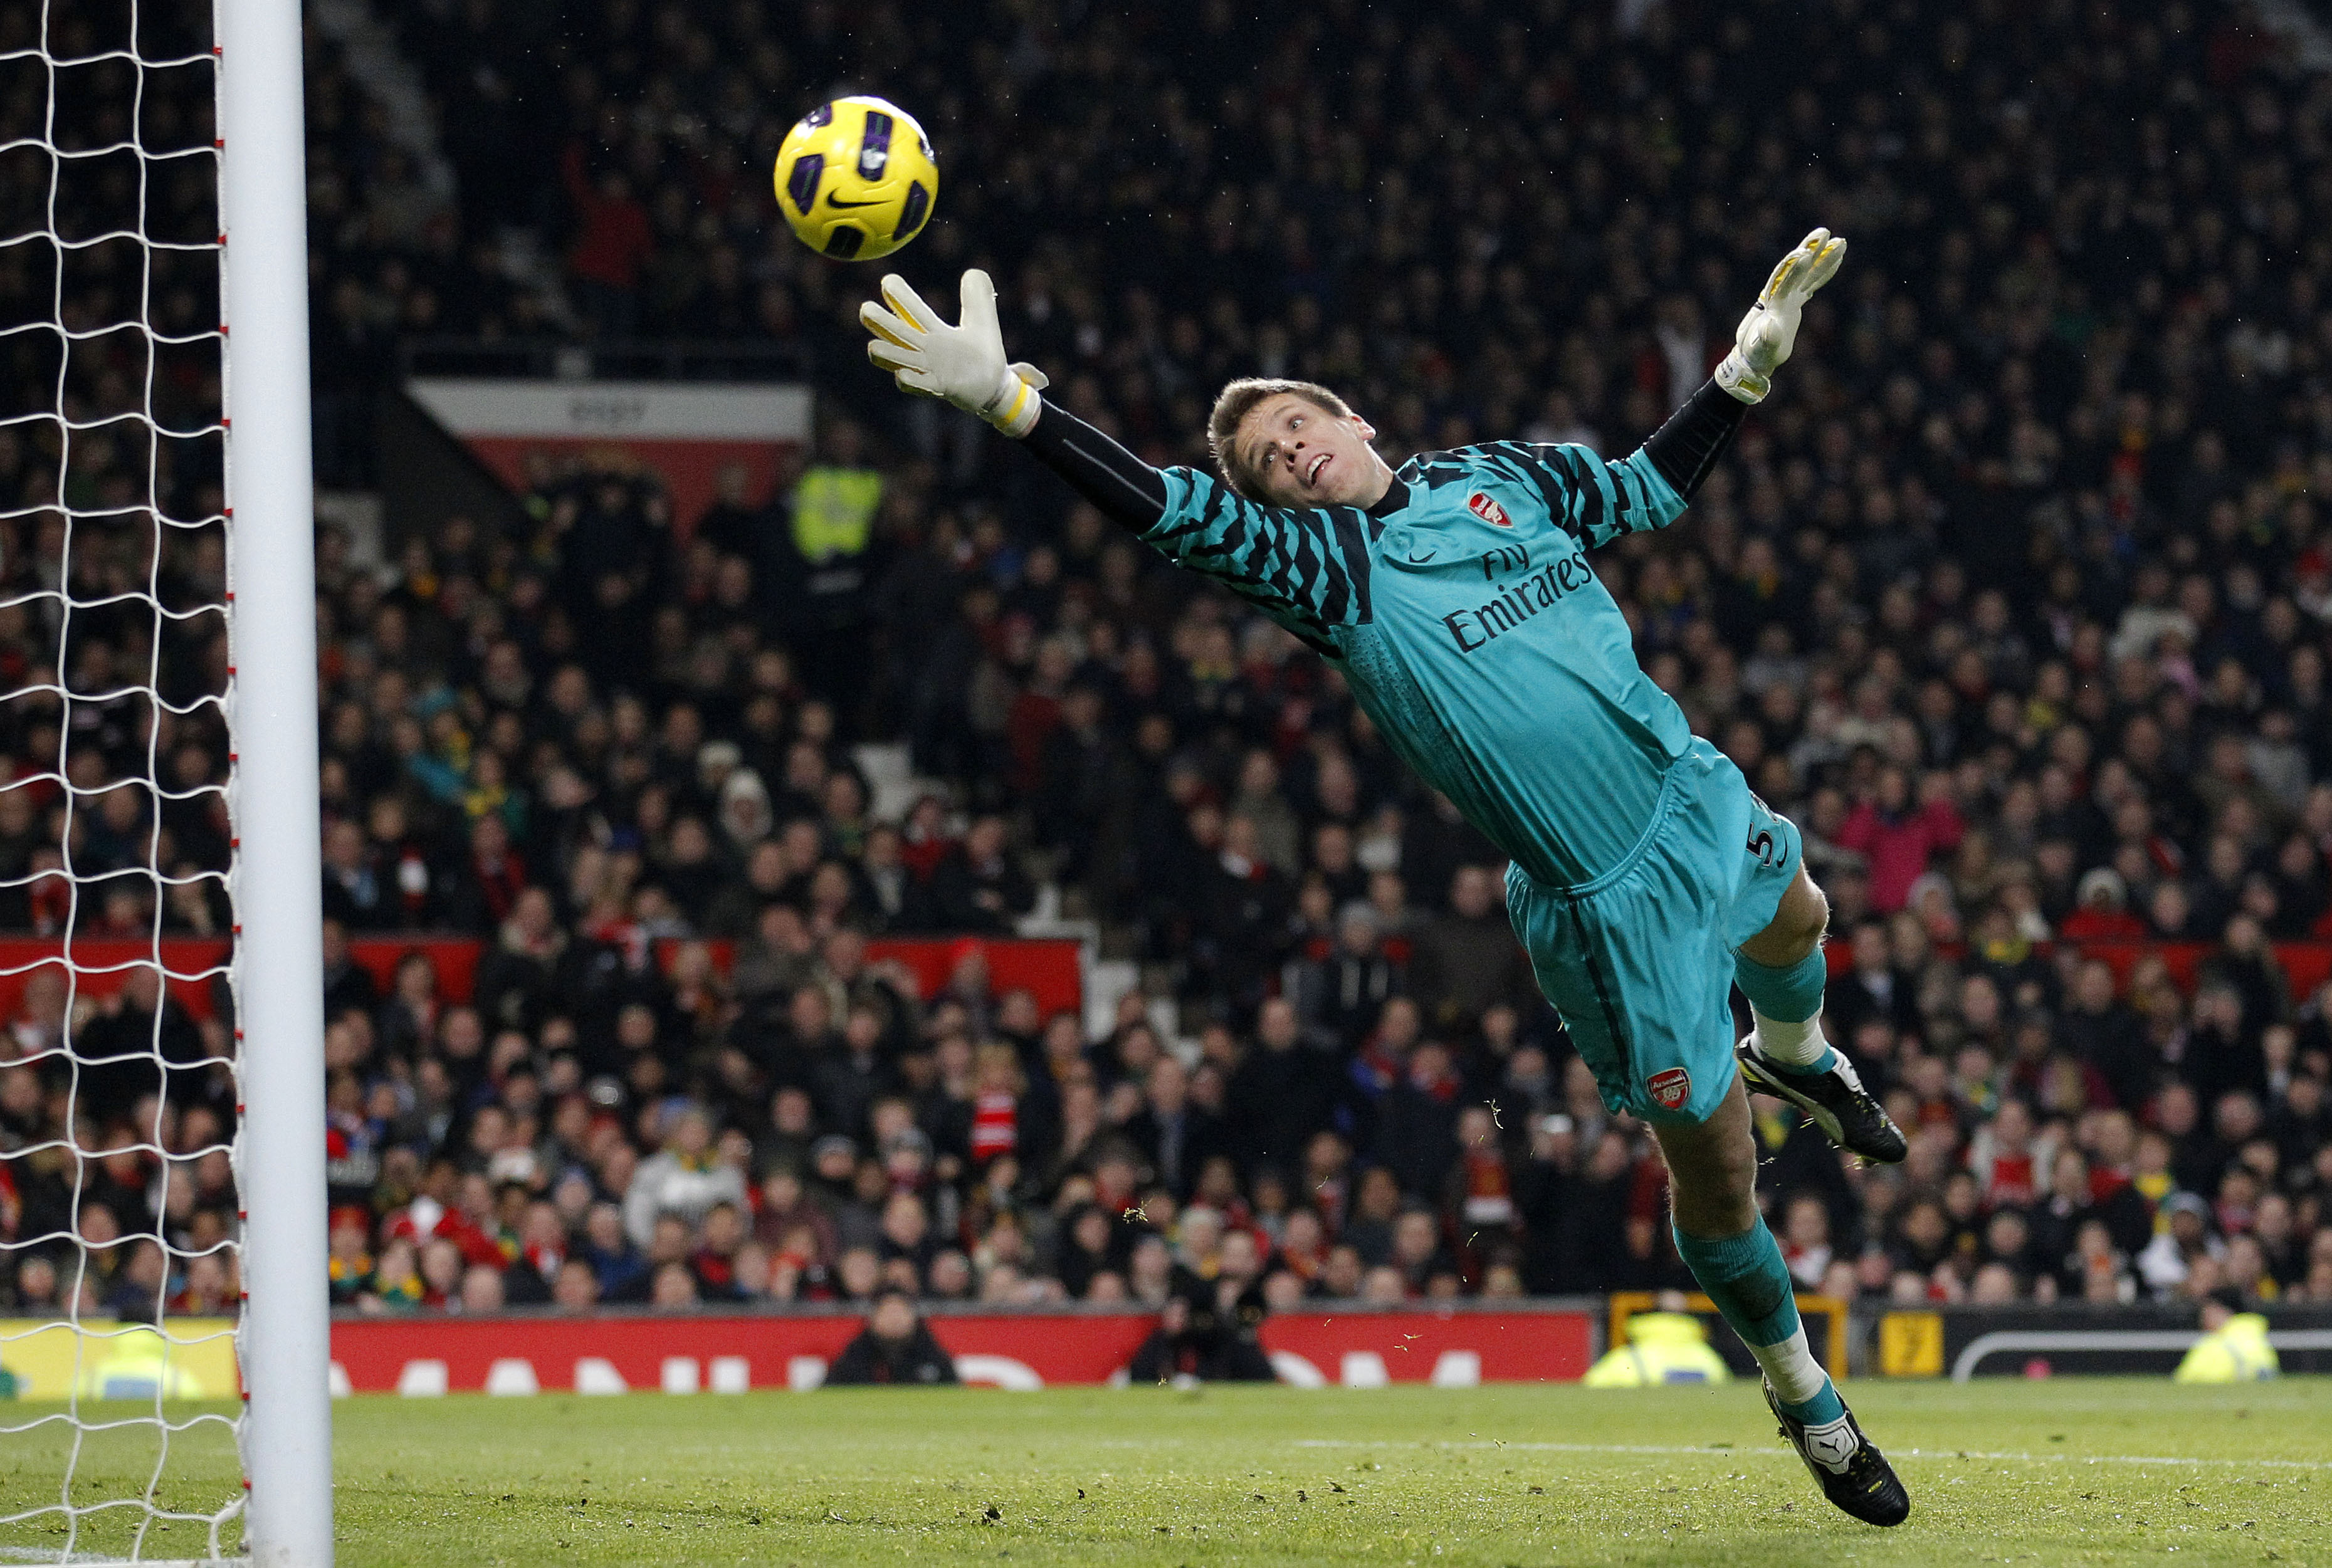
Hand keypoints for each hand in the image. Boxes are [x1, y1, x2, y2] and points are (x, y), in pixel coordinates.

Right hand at [859, 268, 1049, 435]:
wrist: (995, 388)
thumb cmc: (984, 355)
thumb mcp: (982, 320)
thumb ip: (977, 296)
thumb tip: (973, 272)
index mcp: (933, 331)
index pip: (910, 309)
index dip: (898, 295)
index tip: (888, 282)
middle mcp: (925, 350)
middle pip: (894, 332)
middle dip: (878, 321)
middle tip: (865, 309)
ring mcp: (930, 369)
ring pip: (898, 359)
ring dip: (886, 353)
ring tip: (872, 348)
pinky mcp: (941, 387)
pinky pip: (919, 385)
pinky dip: (910, 380)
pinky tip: (901, 375)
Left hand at [1715, 227, 1846, 403]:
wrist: (1754, 356)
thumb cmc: (1758, 355)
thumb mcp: (1761, 350)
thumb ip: (1766, 339)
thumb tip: (1769, 327)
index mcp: (1772, 305)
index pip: (1784, 283)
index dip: (1794, 270)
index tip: (1804, 254)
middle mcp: (1780, 295)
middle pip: (1796, 269)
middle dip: (1809, 251)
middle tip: (1823, 233)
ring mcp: (1789, 296)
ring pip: (1807, 272)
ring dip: (1822, 256)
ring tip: (1840, 241)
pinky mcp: (1795, 301)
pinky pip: (1812, 282)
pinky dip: (1824, 271)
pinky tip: (1838, 258)